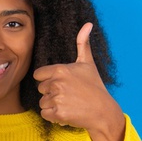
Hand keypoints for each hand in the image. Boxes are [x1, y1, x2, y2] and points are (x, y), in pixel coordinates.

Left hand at [33, 23, 124, 140]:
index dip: (48, 80)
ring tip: (69, 104)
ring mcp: (57, 99)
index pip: (38, 75)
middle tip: (68, 95)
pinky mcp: (58, 113)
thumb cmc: (95, 87)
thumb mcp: (88, 63)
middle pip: (41, 89)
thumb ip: (83, 44)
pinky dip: (53, 116)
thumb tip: (88, 24)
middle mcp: (57, 83)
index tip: (61, 83)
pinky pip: (45, 114)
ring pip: (42, 102)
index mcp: (61, 70)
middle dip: (51, 93)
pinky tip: (66, 112)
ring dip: (52, 105)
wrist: (103, 111)